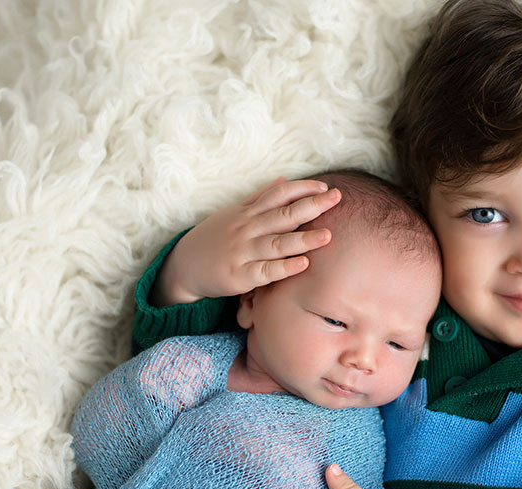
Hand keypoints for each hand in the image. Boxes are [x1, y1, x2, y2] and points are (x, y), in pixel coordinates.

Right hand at [152, 177, 340, 305]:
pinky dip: (285, 267)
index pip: (279, 195)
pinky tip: (304, 264)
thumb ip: (260, 197)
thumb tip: (284, 179)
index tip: (325, 186)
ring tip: (328, 235)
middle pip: (283, 215)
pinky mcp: (240, 276)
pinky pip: (266, 271)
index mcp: (249, 213)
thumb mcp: (235, 213)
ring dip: (303, 239)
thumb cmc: (216, 238)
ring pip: (277, 244)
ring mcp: (243, 252)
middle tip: (337, 198)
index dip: (302, 189)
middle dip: (312, 206)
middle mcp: (247, 229)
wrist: (184, 266)